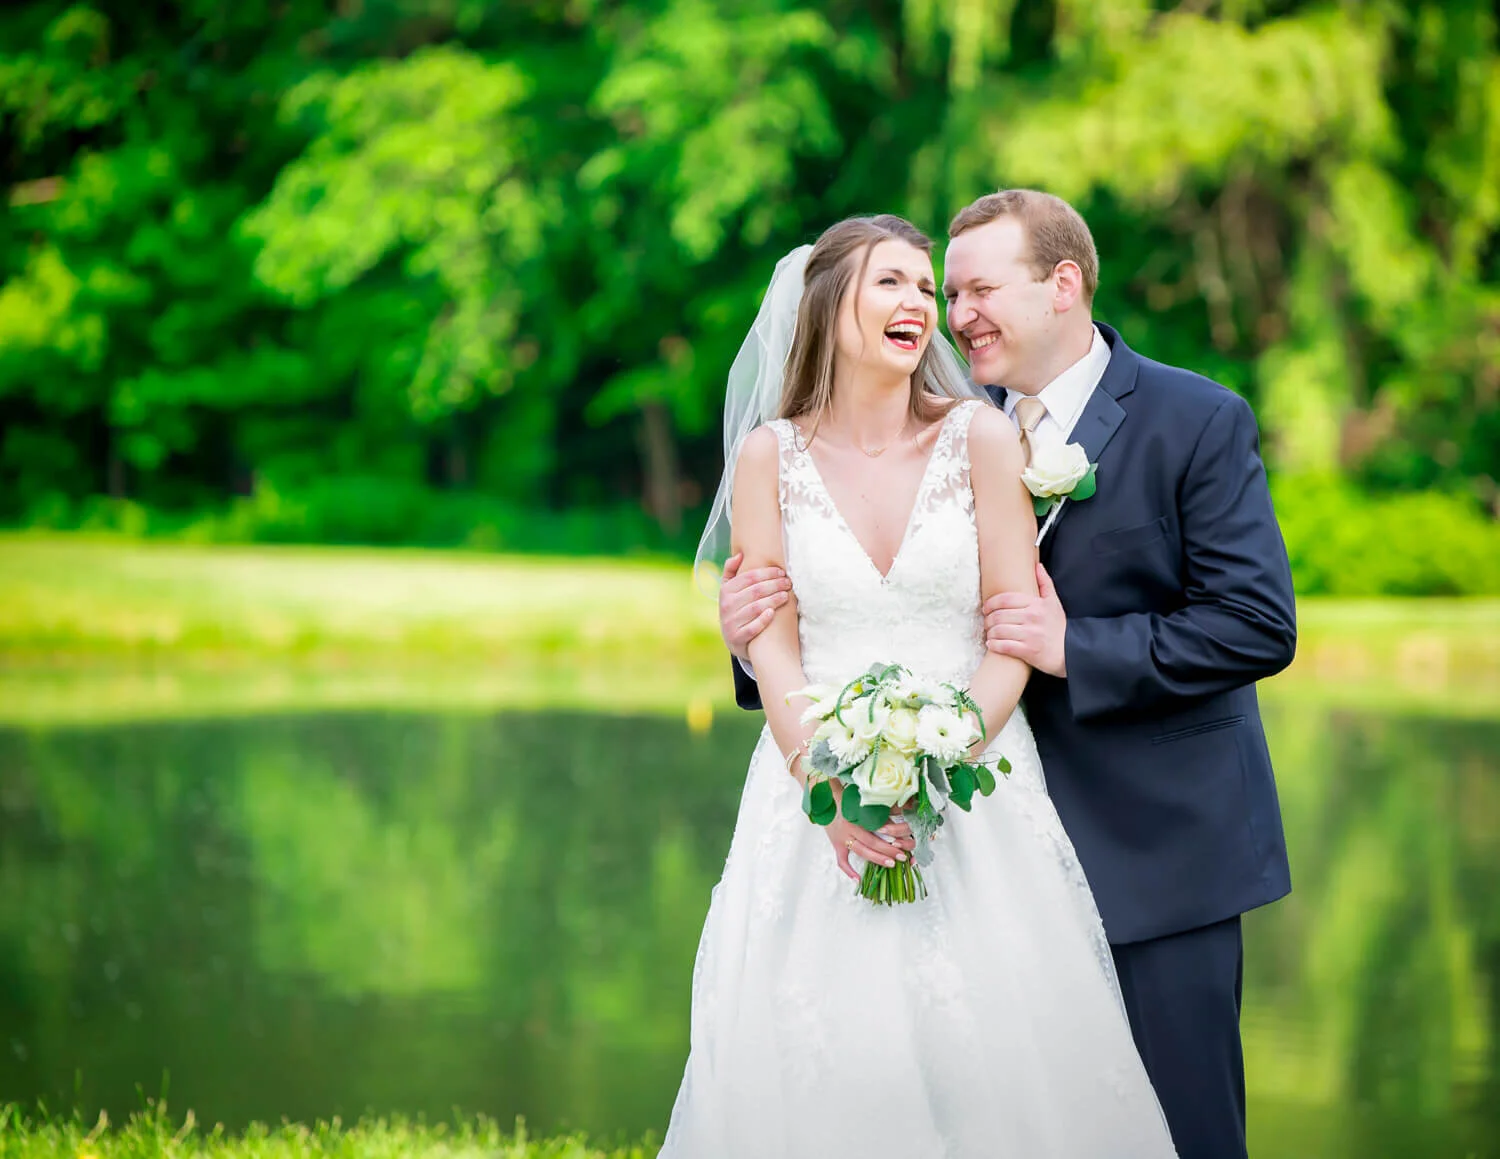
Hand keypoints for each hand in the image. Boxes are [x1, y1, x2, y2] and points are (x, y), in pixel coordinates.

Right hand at [718, 551, 790, 661]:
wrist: (733, 639)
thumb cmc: (736, 608)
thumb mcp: (729, 590)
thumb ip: (731, 571)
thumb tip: (740, 554)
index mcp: (726, 590)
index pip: (749, 577)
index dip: (767, 573)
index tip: (781, 572)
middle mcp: (726, 606)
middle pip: (755, 591)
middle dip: (774, 585)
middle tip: (788, 583)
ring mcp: (731, 623)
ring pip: (755, 608)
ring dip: (773, 600)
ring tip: (786, 596)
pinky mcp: (736, 638)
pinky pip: (752, 628)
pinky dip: (763, 620)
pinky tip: (772, 613)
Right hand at [824, 783, 913, 881]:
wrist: (825, 802)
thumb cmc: (847, 801)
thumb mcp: (863, 803)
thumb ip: (878, 811)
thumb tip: (899, 816)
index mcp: (858, 816)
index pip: (877, 828)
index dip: (891, 835)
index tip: (903, 841)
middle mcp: (851, 827)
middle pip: (872, 842)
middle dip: (888, 850)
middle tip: (902, 856)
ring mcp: (843, 837)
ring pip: (861, 851)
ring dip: (877, 859)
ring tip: (891, 864)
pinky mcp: (837, 844)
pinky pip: (842, 860)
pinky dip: (849, 871)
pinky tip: (858, 880)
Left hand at [983, 561, 1067, 676]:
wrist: (1070, 651)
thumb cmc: (1058, 627)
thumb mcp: (1054, 602)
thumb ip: (1045, 583)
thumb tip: (1036, 565)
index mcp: (1036, 604)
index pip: (1006, 599)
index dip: (991, 603)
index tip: (985, 608)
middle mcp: (1032, 618)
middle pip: (999, 615)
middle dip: (988, 620)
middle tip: (986, 623)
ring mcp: (1030, 635)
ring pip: (999, 630)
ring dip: (990, 633)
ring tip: (989, 633)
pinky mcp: (1028, 651)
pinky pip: (1004, 646)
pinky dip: (994, 645)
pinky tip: (991, 644)